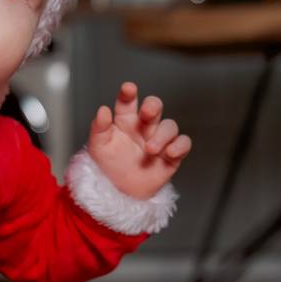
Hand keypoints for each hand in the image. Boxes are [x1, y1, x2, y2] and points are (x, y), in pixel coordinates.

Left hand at [87, 82, 190, 199]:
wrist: (120, 193)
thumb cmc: (108, 167)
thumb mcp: (97, 148)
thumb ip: (99, 128)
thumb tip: (103, 110)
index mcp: (125, 121)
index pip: (128, 102)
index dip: (129, 93)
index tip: (128, 89)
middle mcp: (144, 127)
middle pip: (154, 107)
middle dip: (153, 106)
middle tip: (147, 113)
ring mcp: (159, 140)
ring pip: (169, 126)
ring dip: (162, 135)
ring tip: (150, 149)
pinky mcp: (171, 155)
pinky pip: (183, 144)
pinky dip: (179, 146)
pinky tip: (169, 153)